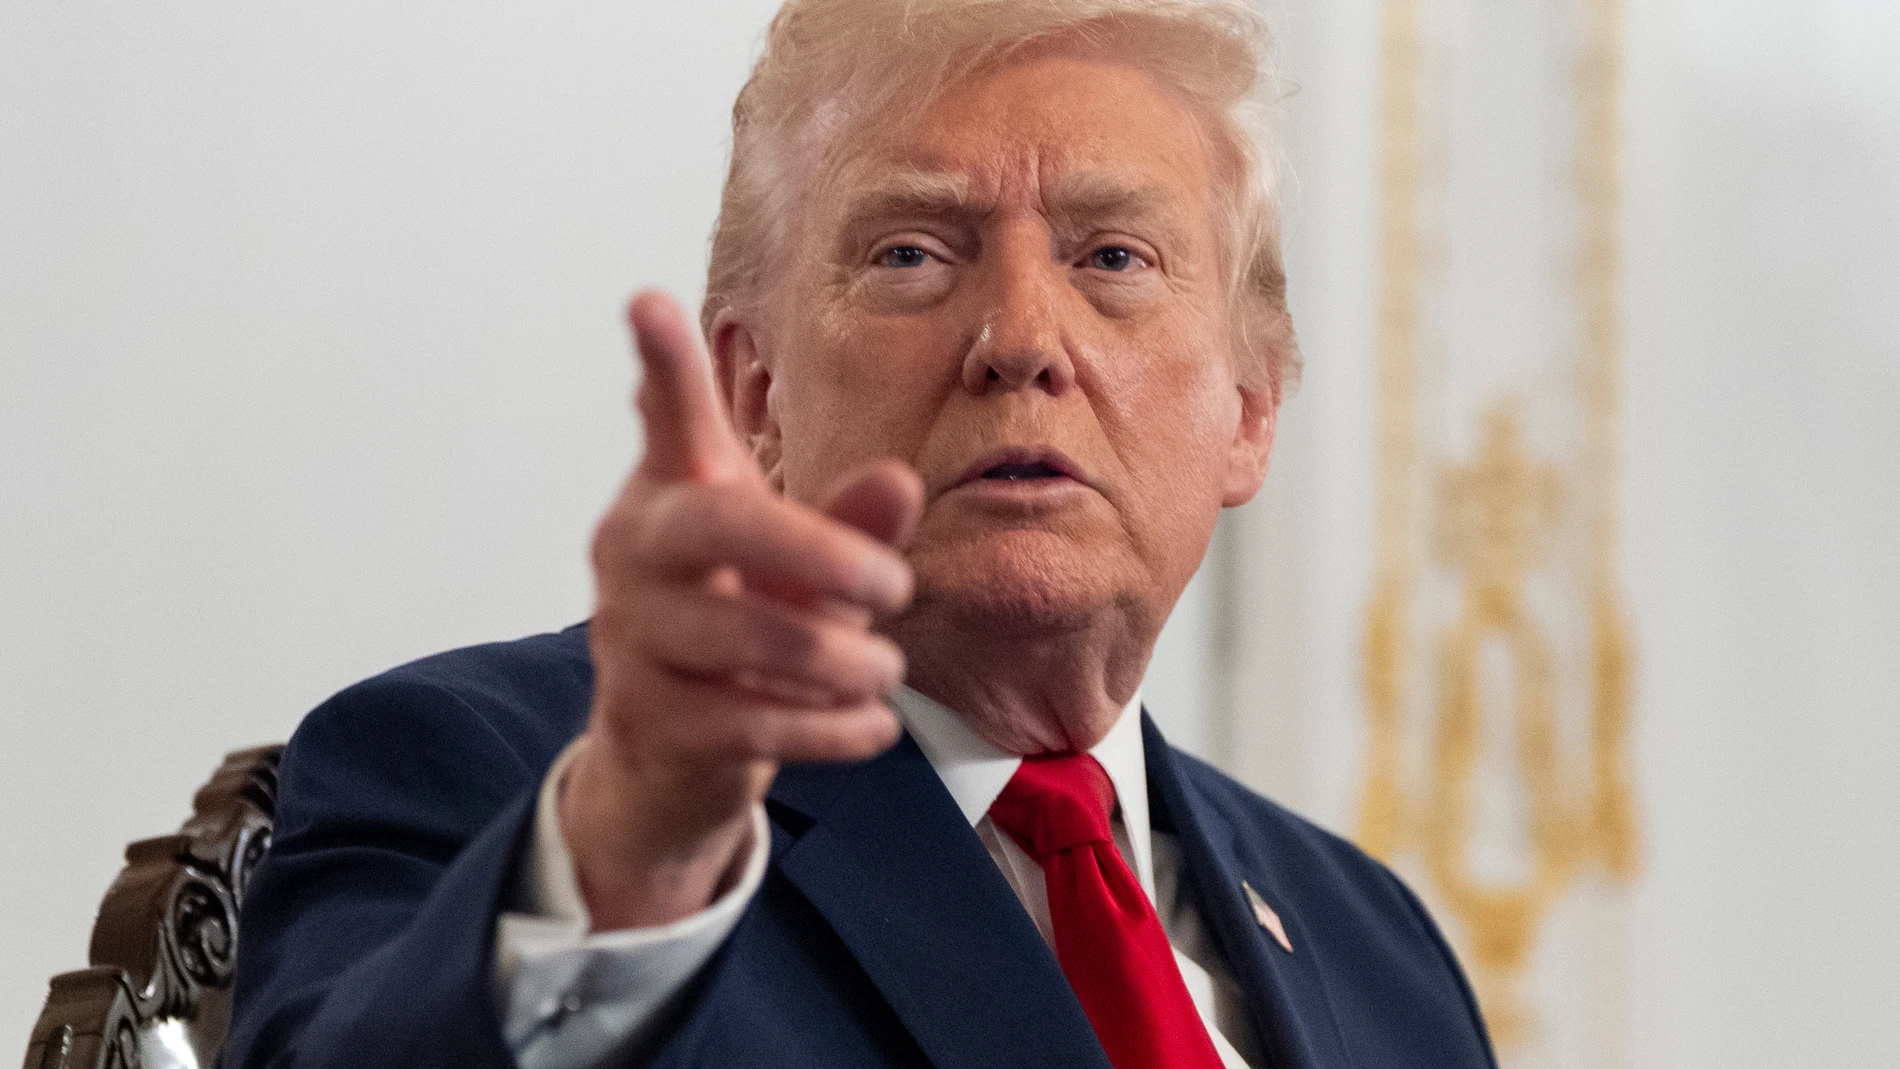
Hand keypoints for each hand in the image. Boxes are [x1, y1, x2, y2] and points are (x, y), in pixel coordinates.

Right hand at [560, 291, 923, 931]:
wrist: (671, 754)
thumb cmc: (743, 625)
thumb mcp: (804, 570)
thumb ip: (851, 526)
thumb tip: (902, 481)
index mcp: (675, 492)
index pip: (668, 419)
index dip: (662, 364)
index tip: (647, 299)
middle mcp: (636, 551)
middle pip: (717, 525)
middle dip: (819, 553)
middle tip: (897, 584)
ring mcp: (631, 634)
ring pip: (746, 637)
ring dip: (840, 659)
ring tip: (886, 668)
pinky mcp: (649, 717)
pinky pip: (753, 723)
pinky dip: (830, 728)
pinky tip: (870, 724)